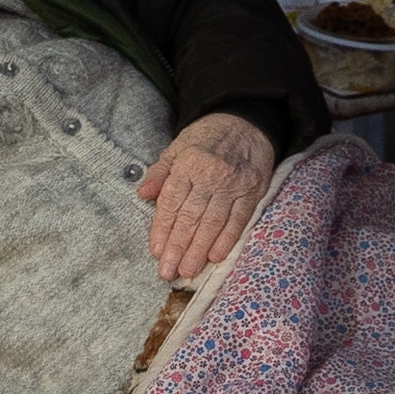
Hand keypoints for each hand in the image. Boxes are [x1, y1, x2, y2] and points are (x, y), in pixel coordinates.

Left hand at [137, 111, 275, 281]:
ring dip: (199, 250)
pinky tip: (215, 257)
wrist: (246, 121)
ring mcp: (233, 184)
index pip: (172, 202)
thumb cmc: (207, 138)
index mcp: (187, 164)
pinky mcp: (252, 191)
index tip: (156, 252)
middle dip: (178, 248)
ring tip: (188, 271)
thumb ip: (160, 173)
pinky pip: (238, 219)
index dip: (162, 229)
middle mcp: (210, 175)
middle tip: (168, 272)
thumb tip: (142, 193)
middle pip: (190, 217)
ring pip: (213, 222)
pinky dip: (227, 240)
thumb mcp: (177, 147)